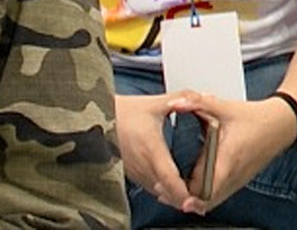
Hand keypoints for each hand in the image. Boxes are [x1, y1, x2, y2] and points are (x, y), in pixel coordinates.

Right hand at [115, 93, 209, 211]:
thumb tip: (200, 97)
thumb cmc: (121, 112)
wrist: (96, 117)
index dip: (183, 194)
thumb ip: (179, 99)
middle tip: (199, 197)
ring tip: (187, 190)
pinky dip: (161, 190)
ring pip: (158, 193)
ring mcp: (135, 172)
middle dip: (184, 197)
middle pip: (167, 193)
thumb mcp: (152, 104)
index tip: (195, 200)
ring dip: (172, 195)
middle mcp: (142, 165)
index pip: (170, 180)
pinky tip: (169, 183)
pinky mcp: (130, 174)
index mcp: (151, 148)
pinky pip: (149, 188)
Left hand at [174, 92, 296, 214]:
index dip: (192, 194)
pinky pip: (220, 194)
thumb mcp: (224, 106)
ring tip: (169, 193)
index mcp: (228, 156)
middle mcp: (234, 173)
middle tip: (161, 192)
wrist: (281, 125)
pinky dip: (204, 196)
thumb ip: (197, 102)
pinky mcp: (239, 179)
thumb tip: (175, 103)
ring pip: (214, 199)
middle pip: (208, 197)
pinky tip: (189, 191)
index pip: (210, 185)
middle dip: (185, 197)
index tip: (174, 194)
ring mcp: (238, 179)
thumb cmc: (254, 117)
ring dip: (193, 199)